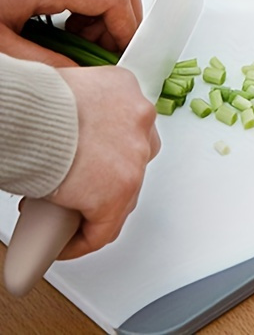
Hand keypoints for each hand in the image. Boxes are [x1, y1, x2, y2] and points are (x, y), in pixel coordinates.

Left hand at [0, 0, 142, 66]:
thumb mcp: (0, 46)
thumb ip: (44, 63)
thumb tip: (78, 74)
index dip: (126, 26)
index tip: (121, 51)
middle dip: (127, 15)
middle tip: (115, 45)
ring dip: (108, 10)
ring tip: (89, 41)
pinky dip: (90, 4)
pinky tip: (70, 28)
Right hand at [51, 65, 160, 259]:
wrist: (32, 115)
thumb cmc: (38, 103)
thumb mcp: (71, 90)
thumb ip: (82, 110)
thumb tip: (67, 131)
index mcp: (125, 90)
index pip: (128, 126)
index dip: (108, 150)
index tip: (88, 163)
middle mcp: (139, 119)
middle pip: (131, 159)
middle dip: (104, 178)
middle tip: (75, 189)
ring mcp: (135, 156)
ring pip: (123, 195)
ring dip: (95, 208)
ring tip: (66, 215)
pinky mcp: (120, 189)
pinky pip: (104, 229)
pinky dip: (82, 240)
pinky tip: (63, 244)